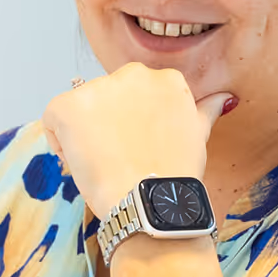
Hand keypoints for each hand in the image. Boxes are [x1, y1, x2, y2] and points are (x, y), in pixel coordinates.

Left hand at [41, 63, 232, 216]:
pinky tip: (83, 162)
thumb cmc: (174, 175)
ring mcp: (98, 88)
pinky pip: (52, 121)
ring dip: (84, 135)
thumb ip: (204, 111)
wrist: (151, 202)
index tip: (138, 148)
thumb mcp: (197, 136)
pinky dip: (60, 143)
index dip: (130, 126)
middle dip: (106, 126)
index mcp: (165, 79)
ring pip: (78, 110)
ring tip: (105, 163)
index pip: (133, 97)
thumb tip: (225, 99)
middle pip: (105, 100)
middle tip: (120, 158)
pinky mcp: (68, 105)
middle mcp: (132, 74)